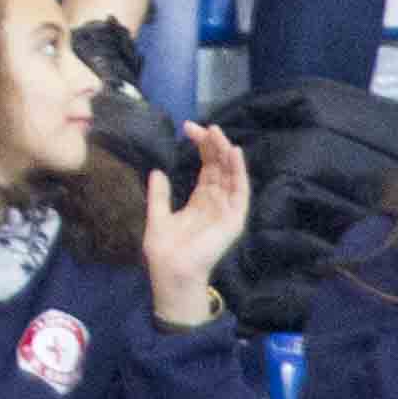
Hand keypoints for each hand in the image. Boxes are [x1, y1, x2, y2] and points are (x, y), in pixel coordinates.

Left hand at [139, 125, 251, 319]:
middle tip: (204, 126)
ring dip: (227, 154)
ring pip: (230, 175)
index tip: (188, 127)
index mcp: (200, 201)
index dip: (201, 147)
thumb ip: (160, 195)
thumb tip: (157, 171)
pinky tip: (235, 154)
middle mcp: (216, 203)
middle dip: (213, 146)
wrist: (171, 272)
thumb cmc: (165, 250)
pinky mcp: (234, 220)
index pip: (206, 168)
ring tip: (220, 134)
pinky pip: (240, 192)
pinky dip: (239, 173)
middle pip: (219, 168)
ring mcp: (227, 211)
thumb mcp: (158, 216)